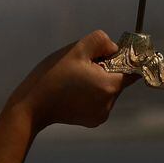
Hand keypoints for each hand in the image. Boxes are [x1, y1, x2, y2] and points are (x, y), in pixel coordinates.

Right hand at [4, 29, 137, 134]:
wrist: (31, 105)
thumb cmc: (53, 74)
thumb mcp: (76, 49)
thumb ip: (101, 42)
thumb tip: (114, 49)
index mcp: (109, 85)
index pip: (132, 69)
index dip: (123, 58)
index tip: (108, 53)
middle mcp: (109, 103)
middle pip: (117, 79)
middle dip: (104, 69)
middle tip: (81, 65)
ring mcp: (101, 115)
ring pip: (107, 90)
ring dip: (96, 81)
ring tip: (73, 79)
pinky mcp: (92, 121)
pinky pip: (98, 101)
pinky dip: (90, 93)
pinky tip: (71, 90)